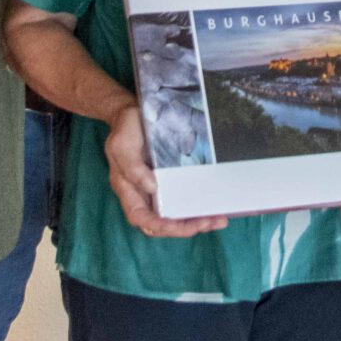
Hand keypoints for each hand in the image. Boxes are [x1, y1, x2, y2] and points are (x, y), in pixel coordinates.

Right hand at [102, 105, 227, 238]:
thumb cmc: (124, 130)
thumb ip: (132, 168)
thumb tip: (152, 187)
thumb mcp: (122, 145)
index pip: (142, 218)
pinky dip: (198, 207)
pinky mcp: (170, 180)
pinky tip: (214, 206)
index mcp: (129, 191)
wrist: (132, 113)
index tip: (179, 226)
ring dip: (197, 221)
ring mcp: (158, 189)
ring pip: (176, 215)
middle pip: (163, 223)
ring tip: (219, 219)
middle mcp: (144, 195)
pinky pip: (184, 199)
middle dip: (186, 227)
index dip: (160, 226)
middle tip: (210, 221)